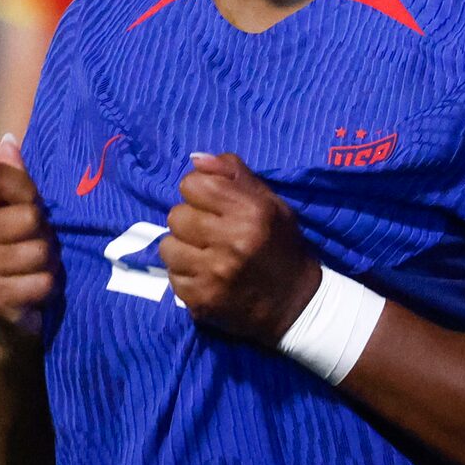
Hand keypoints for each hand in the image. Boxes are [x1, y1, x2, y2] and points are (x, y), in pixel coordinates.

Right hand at [0, 134, 55, 342]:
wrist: (18, 322)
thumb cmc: (26, 257)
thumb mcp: (24, 215)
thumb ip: (16, 179)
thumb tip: (8, 140)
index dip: (26, 188)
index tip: (35, 205)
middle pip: (29, 216)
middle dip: (46, 235)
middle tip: (41, 248)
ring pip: (38, 251)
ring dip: (49, 265)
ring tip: (39, 272)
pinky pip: (39, 282)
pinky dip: (47, 289)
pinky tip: (35, 294)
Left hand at [161, 153, 320, 347]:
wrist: (296, 305)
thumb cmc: (281, 246)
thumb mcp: (270, 203)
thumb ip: (234, 175)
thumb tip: (196, 159)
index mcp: (251, 212)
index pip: (193, 184)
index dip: (200, 193)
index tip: (212, 206)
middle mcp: (232, 242)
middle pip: (176, 215)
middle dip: (190, 221)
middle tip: (210, 233)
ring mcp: (215, 274)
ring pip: (168, 246)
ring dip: (183, 249)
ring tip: (204, 255)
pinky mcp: (202, 300)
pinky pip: (172, 276)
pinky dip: (185, 275)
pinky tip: (206, 276)